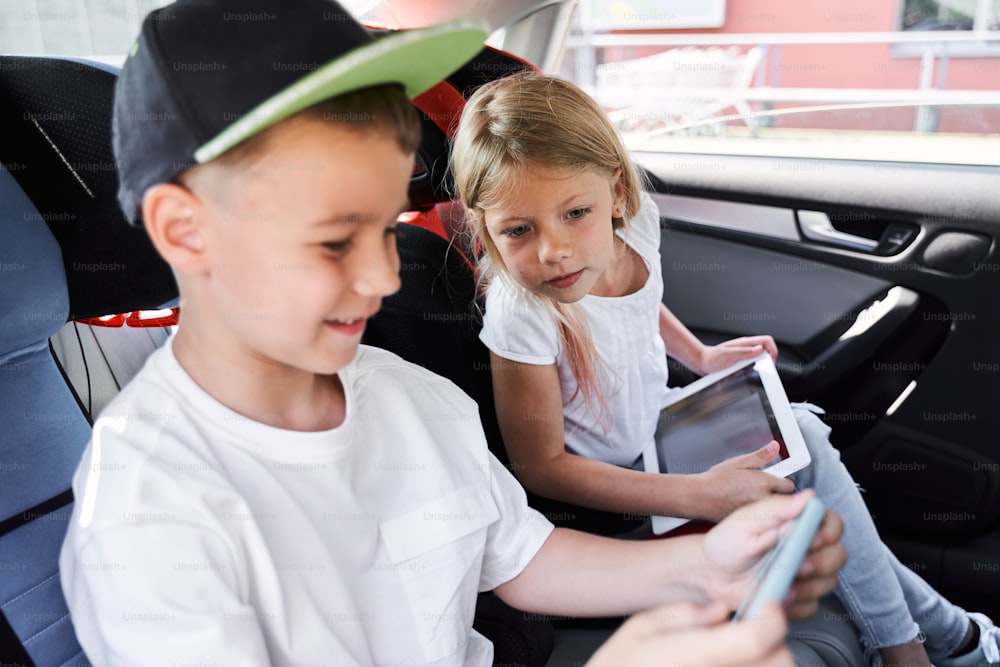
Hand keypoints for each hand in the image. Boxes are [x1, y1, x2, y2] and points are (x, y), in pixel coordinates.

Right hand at [587, 600, 791, 666]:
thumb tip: (718, 612)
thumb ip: (682, 614)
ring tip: (738, 655)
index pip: (759, 637)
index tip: (767, 606)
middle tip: (752, 633)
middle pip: (780, 662)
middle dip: (774, 642)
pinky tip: (730, 665)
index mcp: (696, 656)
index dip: (772, 617)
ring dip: (767, 663)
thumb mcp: (639, 628)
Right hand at [693, 441, 795, 521]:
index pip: (788, 485)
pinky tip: (744, 505)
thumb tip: (774, 446)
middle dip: (776, 493)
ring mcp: (757, 512)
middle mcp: (763, 499)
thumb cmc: (716, 480)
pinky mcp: (750, 520)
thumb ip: (760, 456)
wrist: (700, 497)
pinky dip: (756, 512)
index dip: (784, 481)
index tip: (779, 479)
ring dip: (767, 503)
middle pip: (782, 499)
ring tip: (750, 496)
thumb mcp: (738, 462)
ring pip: (772, 509)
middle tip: (762, 487)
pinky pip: (760, 517)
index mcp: (763, 483)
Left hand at [697, 335, 777, 374]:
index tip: (771, 361)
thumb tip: (759, 349)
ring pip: (761, 356)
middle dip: (769, 358)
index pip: (766, 340)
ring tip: (756, 370)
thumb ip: (743, 352)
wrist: (701, 362)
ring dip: (762, 363)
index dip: (773, 350)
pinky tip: (749, 372)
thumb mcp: (727, 355)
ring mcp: (744, 353)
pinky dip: (755, 367)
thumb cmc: (711, 358)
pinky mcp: (741, 360)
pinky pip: (753, 362)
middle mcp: (745, 347)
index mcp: (744, 343)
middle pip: (766, 348)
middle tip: (765, 368)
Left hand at [698, 491, 844, 617]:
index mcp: (797, 525)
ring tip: (780, 583)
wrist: (710, 574)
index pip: (833, 524)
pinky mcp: (798, 599)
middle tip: (798, 566)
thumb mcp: (746, 520)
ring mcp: (804, 576)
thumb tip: (809, 495)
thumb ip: (778, 508)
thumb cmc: (726, 543)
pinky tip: (777, 596)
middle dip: (823, 563)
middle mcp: (806, 549)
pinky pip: (811, 606)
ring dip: (808, 586)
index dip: (829, 533)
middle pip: (839, 555)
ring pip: (829, 582)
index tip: (813, 539)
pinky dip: (797, 605)